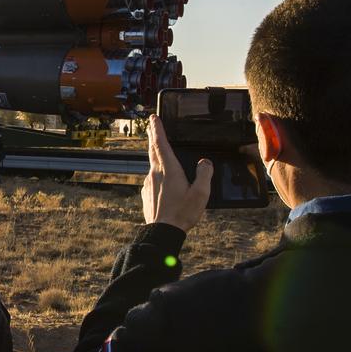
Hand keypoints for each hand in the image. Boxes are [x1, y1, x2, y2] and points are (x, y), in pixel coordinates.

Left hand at [141, 115, 212, 231]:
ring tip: (157, 148)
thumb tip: (204, 162)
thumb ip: (204, 174)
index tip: (153, 118)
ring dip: (154, 154)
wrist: (162, 232)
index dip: (157, 130)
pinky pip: (152, 178)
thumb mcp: (200, 193)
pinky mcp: (146, 194)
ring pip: (152, 164)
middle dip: (153, 136)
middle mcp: (155, 174)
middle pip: (153, 150)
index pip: (161, 144)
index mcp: (168, 170)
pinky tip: (161, 177)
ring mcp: (148, 184)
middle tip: (152, 125)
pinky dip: (156, 172)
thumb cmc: (182, 213)